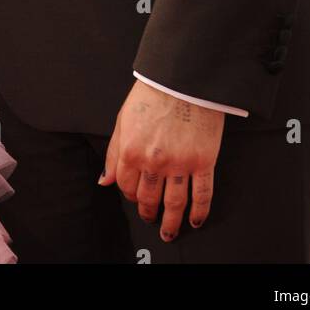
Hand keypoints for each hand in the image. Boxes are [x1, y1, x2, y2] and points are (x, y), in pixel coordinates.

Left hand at [99, 78, 224, 241]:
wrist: (182, 78)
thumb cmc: (153, 94)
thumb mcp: (123, 120)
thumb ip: (113, 153)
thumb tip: (105, 181)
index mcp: (131, 151)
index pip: (126, 186)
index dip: (129, 194)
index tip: (135, 196)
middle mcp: (154, 162)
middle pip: (149, 198)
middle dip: (148, 211)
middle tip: (150, 217)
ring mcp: (180, 164)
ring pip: (174, 203)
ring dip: (170, 221)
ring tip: (169, 231)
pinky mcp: (204, 161)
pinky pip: (202, 194)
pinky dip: (199, 212)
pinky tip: (195, 220)